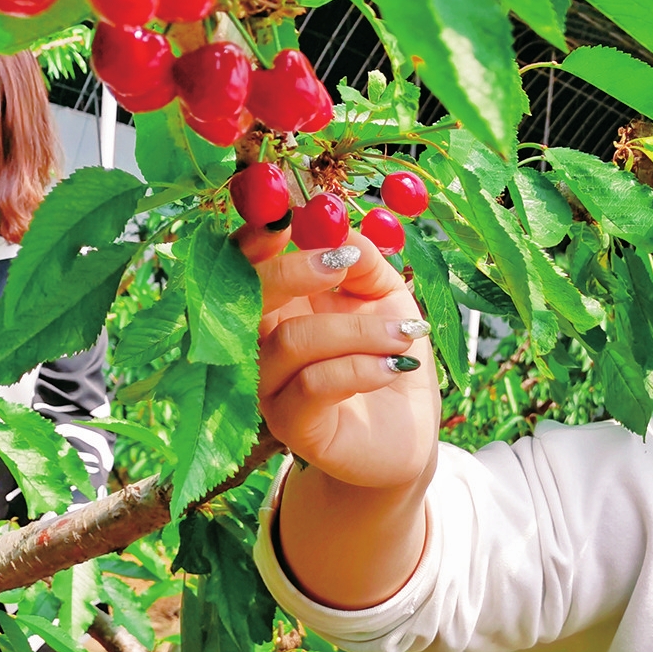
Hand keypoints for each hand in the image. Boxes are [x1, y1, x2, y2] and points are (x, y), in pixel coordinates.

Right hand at [241, 226, 440, 490]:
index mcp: (278, 305)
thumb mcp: (387, 298)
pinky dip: (360, 366)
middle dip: (293, 271)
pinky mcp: (292, 425)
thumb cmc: (388, 359)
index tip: (288, 217)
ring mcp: (270, 387)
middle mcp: (260, 344)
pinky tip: (395, 365)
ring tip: (404, 333)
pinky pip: (314, 384)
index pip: (244, 264)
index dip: (255, 238)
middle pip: (245, 298)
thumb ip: (363, 260)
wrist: (408, 434)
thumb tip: (338, 227)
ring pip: (291, 342)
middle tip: (344, 261)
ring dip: (356, 330)